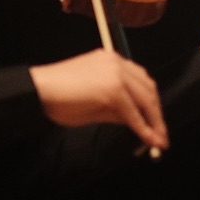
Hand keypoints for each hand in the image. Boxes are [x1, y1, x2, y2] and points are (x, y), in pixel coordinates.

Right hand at [28, 49, 167, 150]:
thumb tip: (135, 121)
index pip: (140, 80)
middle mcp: (117, 62)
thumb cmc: (57, 95)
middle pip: (148, 88)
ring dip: (154, 121)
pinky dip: (143, 128)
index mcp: (111, 59)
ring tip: (159, 139)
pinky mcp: (113, 90)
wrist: (39, 90)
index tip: (155, 117)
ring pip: (145, 100)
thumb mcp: (93, 100)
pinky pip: (133, 113)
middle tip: (160, 132)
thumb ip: (115, 107)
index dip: (150, 100)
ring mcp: (116, 75)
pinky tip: (150, 139)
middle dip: (156, 113)